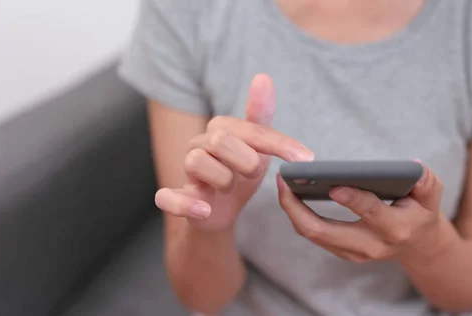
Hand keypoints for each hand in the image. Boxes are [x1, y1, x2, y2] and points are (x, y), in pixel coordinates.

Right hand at [155, 74, 313, 232]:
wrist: (220, 211)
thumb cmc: (239, 172)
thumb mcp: (257, 145)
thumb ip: (262, 114)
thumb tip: (263, 77)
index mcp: (220, 128)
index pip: (250, 129)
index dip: (279, 144)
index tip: (305, 158)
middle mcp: (199, 144)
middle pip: (219, 140)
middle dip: (246, 161)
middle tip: (253, 174)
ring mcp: (186, 171)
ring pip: (196, 162)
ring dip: (223, 180)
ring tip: (229, 188)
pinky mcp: (177, 198)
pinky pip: (167, 197)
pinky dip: (184, 204)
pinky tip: (203, 209)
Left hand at [276, 162, 449, 262]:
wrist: (418, 245)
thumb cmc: (421, 212)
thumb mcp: (431, 195)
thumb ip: (425, 180)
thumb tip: (410, 166)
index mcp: (395, 228)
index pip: (371, 213)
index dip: (353, 199)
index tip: (333, 184)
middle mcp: (371, 245)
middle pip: (325, 232)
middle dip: (298, 209)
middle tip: (283, 182)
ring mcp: (354, 252)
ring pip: (314, 235)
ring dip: (292, 211)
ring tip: (282, 184)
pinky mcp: (343, 251)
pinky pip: (314, 235)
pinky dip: (298, 215)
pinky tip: (289, 193)